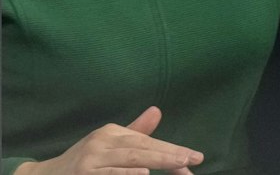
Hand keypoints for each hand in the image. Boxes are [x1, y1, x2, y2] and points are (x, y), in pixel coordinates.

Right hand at [18, 106, 201, 174]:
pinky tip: (143, 172)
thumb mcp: (109, 143)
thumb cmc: (85, 161)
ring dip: (153, 160)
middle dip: (169, 154)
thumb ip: (135, 132)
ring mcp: (92, 159)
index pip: (145, 140)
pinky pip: (108, 173)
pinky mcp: (84, 174)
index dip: (170, 148)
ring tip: (177, 163)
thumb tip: (157, 111)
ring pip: (128, 160)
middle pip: (140, 148)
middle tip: (193, 159)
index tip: (194, 156)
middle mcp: (101, 142)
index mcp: (110, 133)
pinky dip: (125, 173)